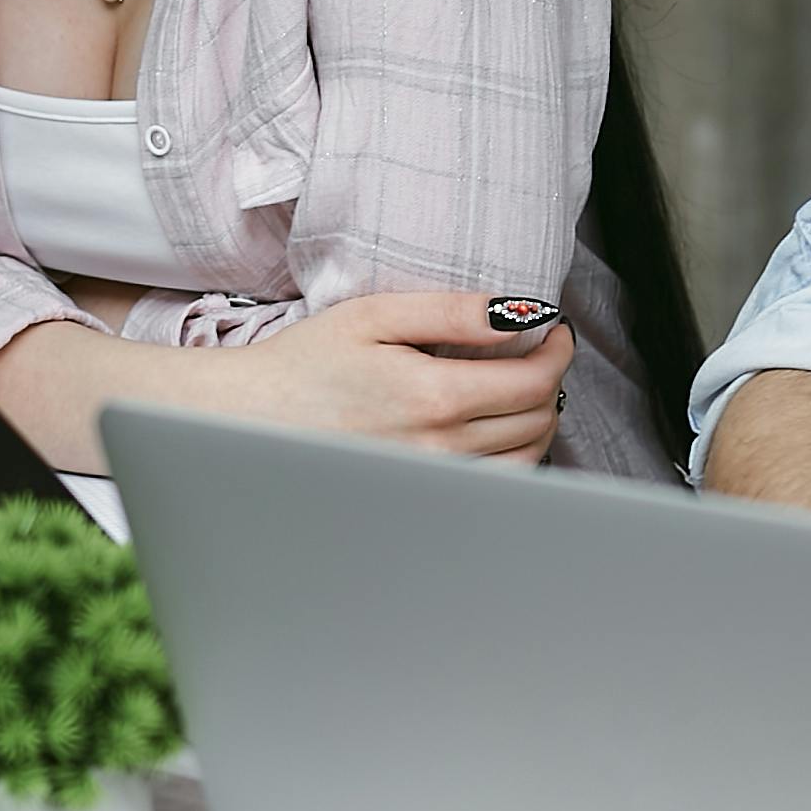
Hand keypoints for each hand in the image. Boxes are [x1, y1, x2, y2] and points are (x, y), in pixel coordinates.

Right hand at [222, 292, 576, 463]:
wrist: (253, 417)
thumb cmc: (307, 361)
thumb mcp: (376, 314)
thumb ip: (453, 312)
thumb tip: (522, 312)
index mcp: (431, 397)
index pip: (535, 381)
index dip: (557, 350)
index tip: (551, 330)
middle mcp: (439, 449)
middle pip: (538, 419)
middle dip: (549, 379)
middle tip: (536, 351)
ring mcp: (433, 481)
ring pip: (526, 458)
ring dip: (538, 420)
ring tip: (518, 388)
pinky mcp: (422, 498)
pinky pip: (496, 486)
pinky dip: (513, 455)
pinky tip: (494, 429)